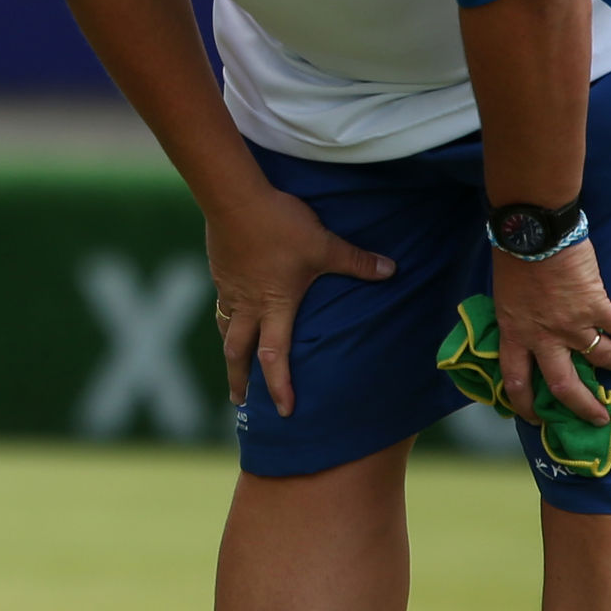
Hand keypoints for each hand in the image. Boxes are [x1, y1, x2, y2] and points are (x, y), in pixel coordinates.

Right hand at [205, 183, 396, 416]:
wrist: (235, 198)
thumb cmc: (281, 226)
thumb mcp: (324, 245)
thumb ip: (356, 261)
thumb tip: (391, 270)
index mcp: (274, 306)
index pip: (275, 357)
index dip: (279, 386)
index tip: (283, 411)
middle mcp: (248, 305)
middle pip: (237, 353)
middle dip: (238, 380)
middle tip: (239, 401)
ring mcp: (229, 289)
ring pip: (225, 328)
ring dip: (230, 349)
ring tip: (233, 361)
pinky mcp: (219, 271)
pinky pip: (221, 302)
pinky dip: (226, 315)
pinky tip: (231, 310)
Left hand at [488, 239, 610, 427]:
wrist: (532, 233)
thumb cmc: (513, 259)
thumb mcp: (505, 298)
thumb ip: (519, 321)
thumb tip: (531, 333)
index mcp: (515, 334)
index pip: (516, 381)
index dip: (524, 405)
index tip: (534, 419)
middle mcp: (544, 337)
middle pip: (564, 386)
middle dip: (583, 407)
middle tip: (599, 419)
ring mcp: (572, 324)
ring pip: (602, 358)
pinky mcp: (596, 305)